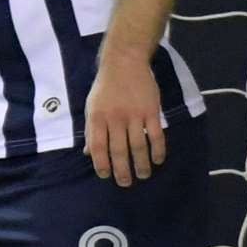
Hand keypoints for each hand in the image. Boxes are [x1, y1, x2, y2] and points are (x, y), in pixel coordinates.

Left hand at [83, 55, 166, 185]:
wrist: (124, 62)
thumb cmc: (105, 87)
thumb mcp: (91, 106)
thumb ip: (92, 130)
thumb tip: (88, 153)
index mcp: (97, 117)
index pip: (97, 146)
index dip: (101, 164)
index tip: (105, 176)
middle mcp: (114, 118)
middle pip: (118, 150)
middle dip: (122, 170)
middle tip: (126, 183)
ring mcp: (134, 115)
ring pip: (138, 146)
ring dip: (141, 164)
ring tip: (142, 175)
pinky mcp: (151, 111)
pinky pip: (156, 135)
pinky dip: (158, 150)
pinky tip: (158, 160)